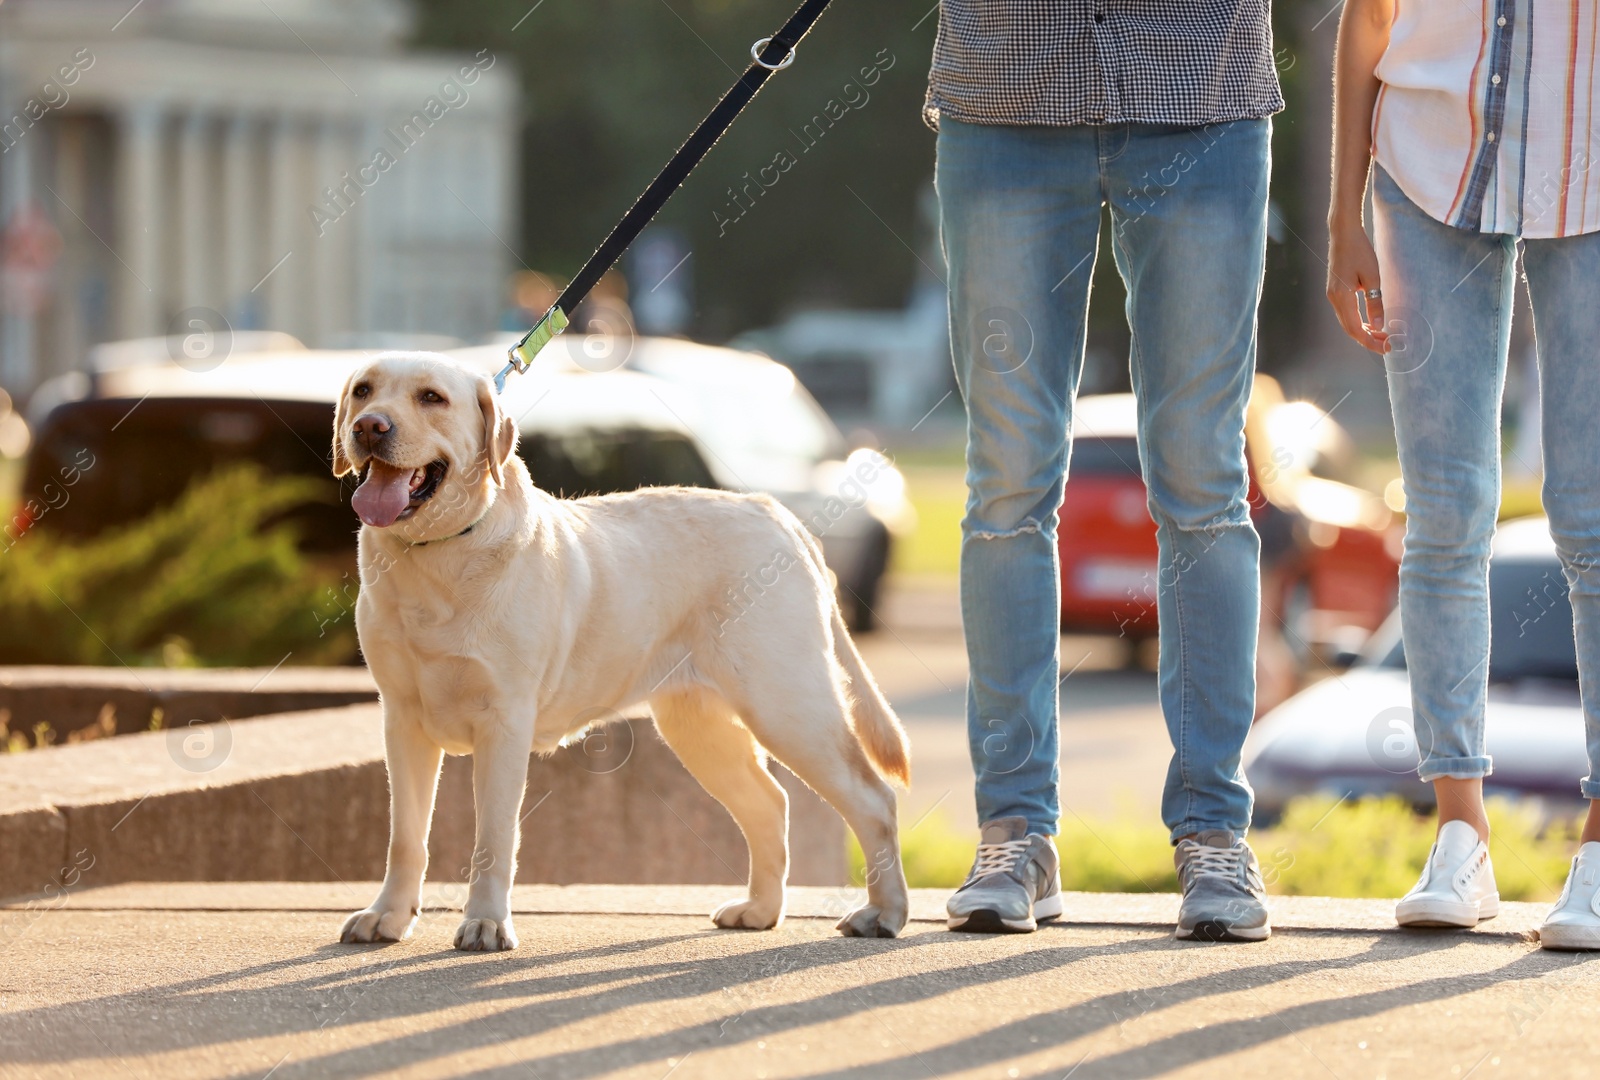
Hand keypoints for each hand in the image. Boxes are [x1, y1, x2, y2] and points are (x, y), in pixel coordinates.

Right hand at [1326, 220, 1388, 352]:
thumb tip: (1380, 325)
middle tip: (1387, 345)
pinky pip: (1346, 313)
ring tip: (1382, 335)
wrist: (1343, 233)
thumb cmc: (1359, 251)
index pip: (1355, 329)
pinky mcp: (1335, 291)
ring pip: (1347, 322)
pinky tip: (1370, 322)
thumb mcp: (1373, 277)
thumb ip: (1375, 303)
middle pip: (1349, 329)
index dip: (1371, 342)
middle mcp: (1334, 299)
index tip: (1387, 348)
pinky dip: (1358, 321)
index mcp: (1342, 297)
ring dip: (1363, 331)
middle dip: (1368, 340)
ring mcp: (1332, 295)